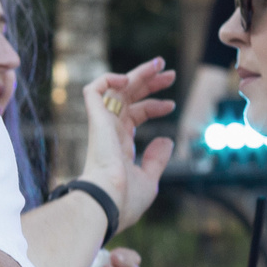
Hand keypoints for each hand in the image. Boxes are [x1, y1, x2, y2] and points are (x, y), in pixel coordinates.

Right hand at [79, 61, 178, 227]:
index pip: (134, 115)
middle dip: (149, 82)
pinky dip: (108, 78)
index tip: (172, 105)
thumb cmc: (125, 199)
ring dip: (137, 73)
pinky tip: (128, 78)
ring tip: (159, 64)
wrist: (108, 203)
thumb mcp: (149, 179)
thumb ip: (157, 160)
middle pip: (128, 97)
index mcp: (119, 144)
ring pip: (115, 88)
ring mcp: (102, 125)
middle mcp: (110, 131)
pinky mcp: (96, 120)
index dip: (154, 106)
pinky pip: (93, 90)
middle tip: (170, 73)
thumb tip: (167, 140)